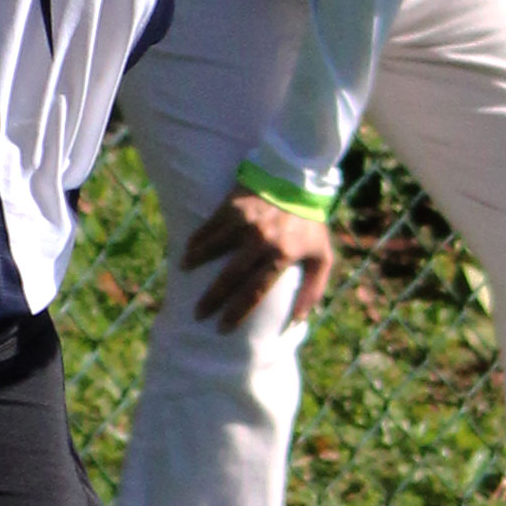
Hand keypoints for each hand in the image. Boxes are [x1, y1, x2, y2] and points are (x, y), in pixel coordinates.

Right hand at [181, 186, 334, 331]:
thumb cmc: (311, 222)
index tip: (222, 327)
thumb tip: (298, 321)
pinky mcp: (233, 206)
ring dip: (196, 262)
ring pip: (214, 248)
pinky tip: (188, 249)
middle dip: (212, 298)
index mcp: (282, 256)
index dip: (237, 312)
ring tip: (183, 273)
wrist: (301, 178)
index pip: (254, 291)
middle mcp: (261, 241)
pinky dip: (197, 239)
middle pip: (230, 277)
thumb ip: (313, 290)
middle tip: (198, 313)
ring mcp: (245, 222)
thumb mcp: (322, 257)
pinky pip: (209, 226)